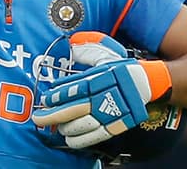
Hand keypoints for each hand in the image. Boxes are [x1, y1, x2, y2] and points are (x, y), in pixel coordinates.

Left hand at [32, 32, 169, 149]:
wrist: (147, 83)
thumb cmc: (123, 68)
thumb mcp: (105, 54)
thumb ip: (87, 51)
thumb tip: (72, 47)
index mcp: (98, 79)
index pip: (72, 89)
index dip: (56, 96)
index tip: (45, 98)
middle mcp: (101, 97)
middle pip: (72, 109)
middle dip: (52, 115)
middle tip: (39, 117)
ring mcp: (108, 113)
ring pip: (81, 125)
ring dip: (64, 127)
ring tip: (54, 126)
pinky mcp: (115, 125)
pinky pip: (94, 136)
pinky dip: (79, 139)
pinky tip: (68, 138)